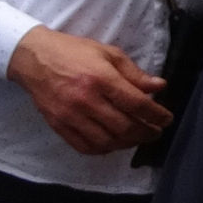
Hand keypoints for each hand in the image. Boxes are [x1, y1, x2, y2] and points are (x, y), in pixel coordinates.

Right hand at [6, 26, 171, 154]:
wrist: (35, 59)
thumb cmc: (75, 52)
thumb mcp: (109, 53)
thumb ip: (134, 73)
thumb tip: (159, 87)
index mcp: (101, 78)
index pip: (135, 103)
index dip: (156, 114)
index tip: (167, 119)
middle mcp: (85, 100)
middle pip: (123, 127)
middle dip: (145, 133)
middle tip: (156, 132)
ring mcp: (70, 116)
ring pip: (106, 141)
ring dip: (127, 144)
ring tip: (138, 138)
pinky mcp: (58, 126)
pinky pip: (84, 147)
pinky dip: (103, 149)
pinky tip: (114, 143)